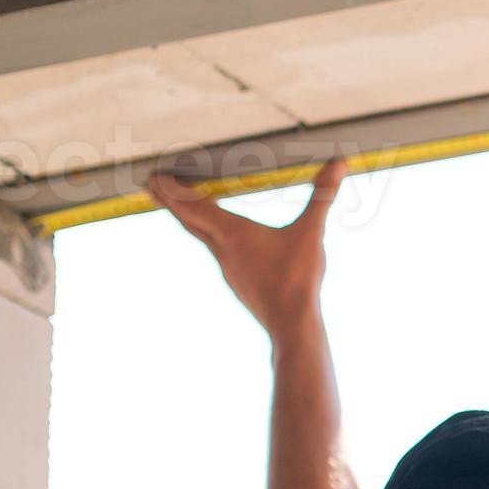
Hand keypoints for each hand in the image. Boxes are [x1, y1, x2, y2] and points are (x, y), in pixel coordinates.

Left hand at [149, 158, 345, 342]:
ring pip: (202, 237)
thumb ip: (322, 196)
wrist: (291, 325)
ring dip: (189, 220)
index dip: (172, 190)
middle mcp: (223, 250)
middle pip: (188, 220)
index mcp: (233, 233)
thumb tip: (338, 164)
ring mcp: (228, 268)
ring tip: (182, 209)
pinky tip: (222, 244)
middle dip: (169, 201)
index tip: (153, 178)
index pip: (193, 206)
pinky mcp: (238, 283)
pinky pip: (218, 253)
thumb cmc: (297, 279)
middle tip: (151, 187)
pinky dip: (210, 239)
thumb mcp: (311, 233)